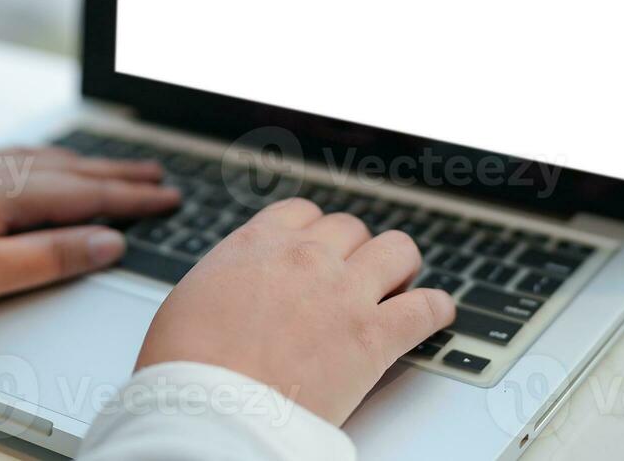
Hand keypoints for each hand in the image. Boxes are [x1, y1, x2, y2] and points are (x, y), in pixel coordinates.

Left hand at [0, 146, 180, 313]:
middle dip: (120, 173)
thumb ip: (52, 256)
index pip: (92, 194)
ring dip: (87, 163)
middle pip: (74, 169)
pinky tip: (38, 163)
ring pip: (46, 160)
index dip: (136, 198)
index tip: (173, 197)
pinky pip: (18, 157)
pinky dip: (47, 157)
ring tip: (112, 166)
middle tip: (160, 174)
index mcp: (13, 194)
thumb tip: (111, 240)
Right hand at [135, 197, 455, 424]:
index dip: (315, 232)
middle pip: (351, 229)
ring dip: (399, 266)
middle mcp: (306, 258)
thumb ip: (227, 278)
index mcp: (258, 244)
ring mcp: (345, 293)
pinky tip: (437, 313)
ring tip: (398, 284)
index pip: (303, 213)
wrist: (209, 411)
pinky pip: (425, 308)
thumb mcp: (190, 299)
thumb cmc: (186, 368)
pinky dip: (436, 309)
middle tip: (355, 274)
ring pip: (398, 250)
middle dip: (355, 250)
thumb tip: (233, 286)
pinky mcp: (374, 337)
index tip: (319, 247)